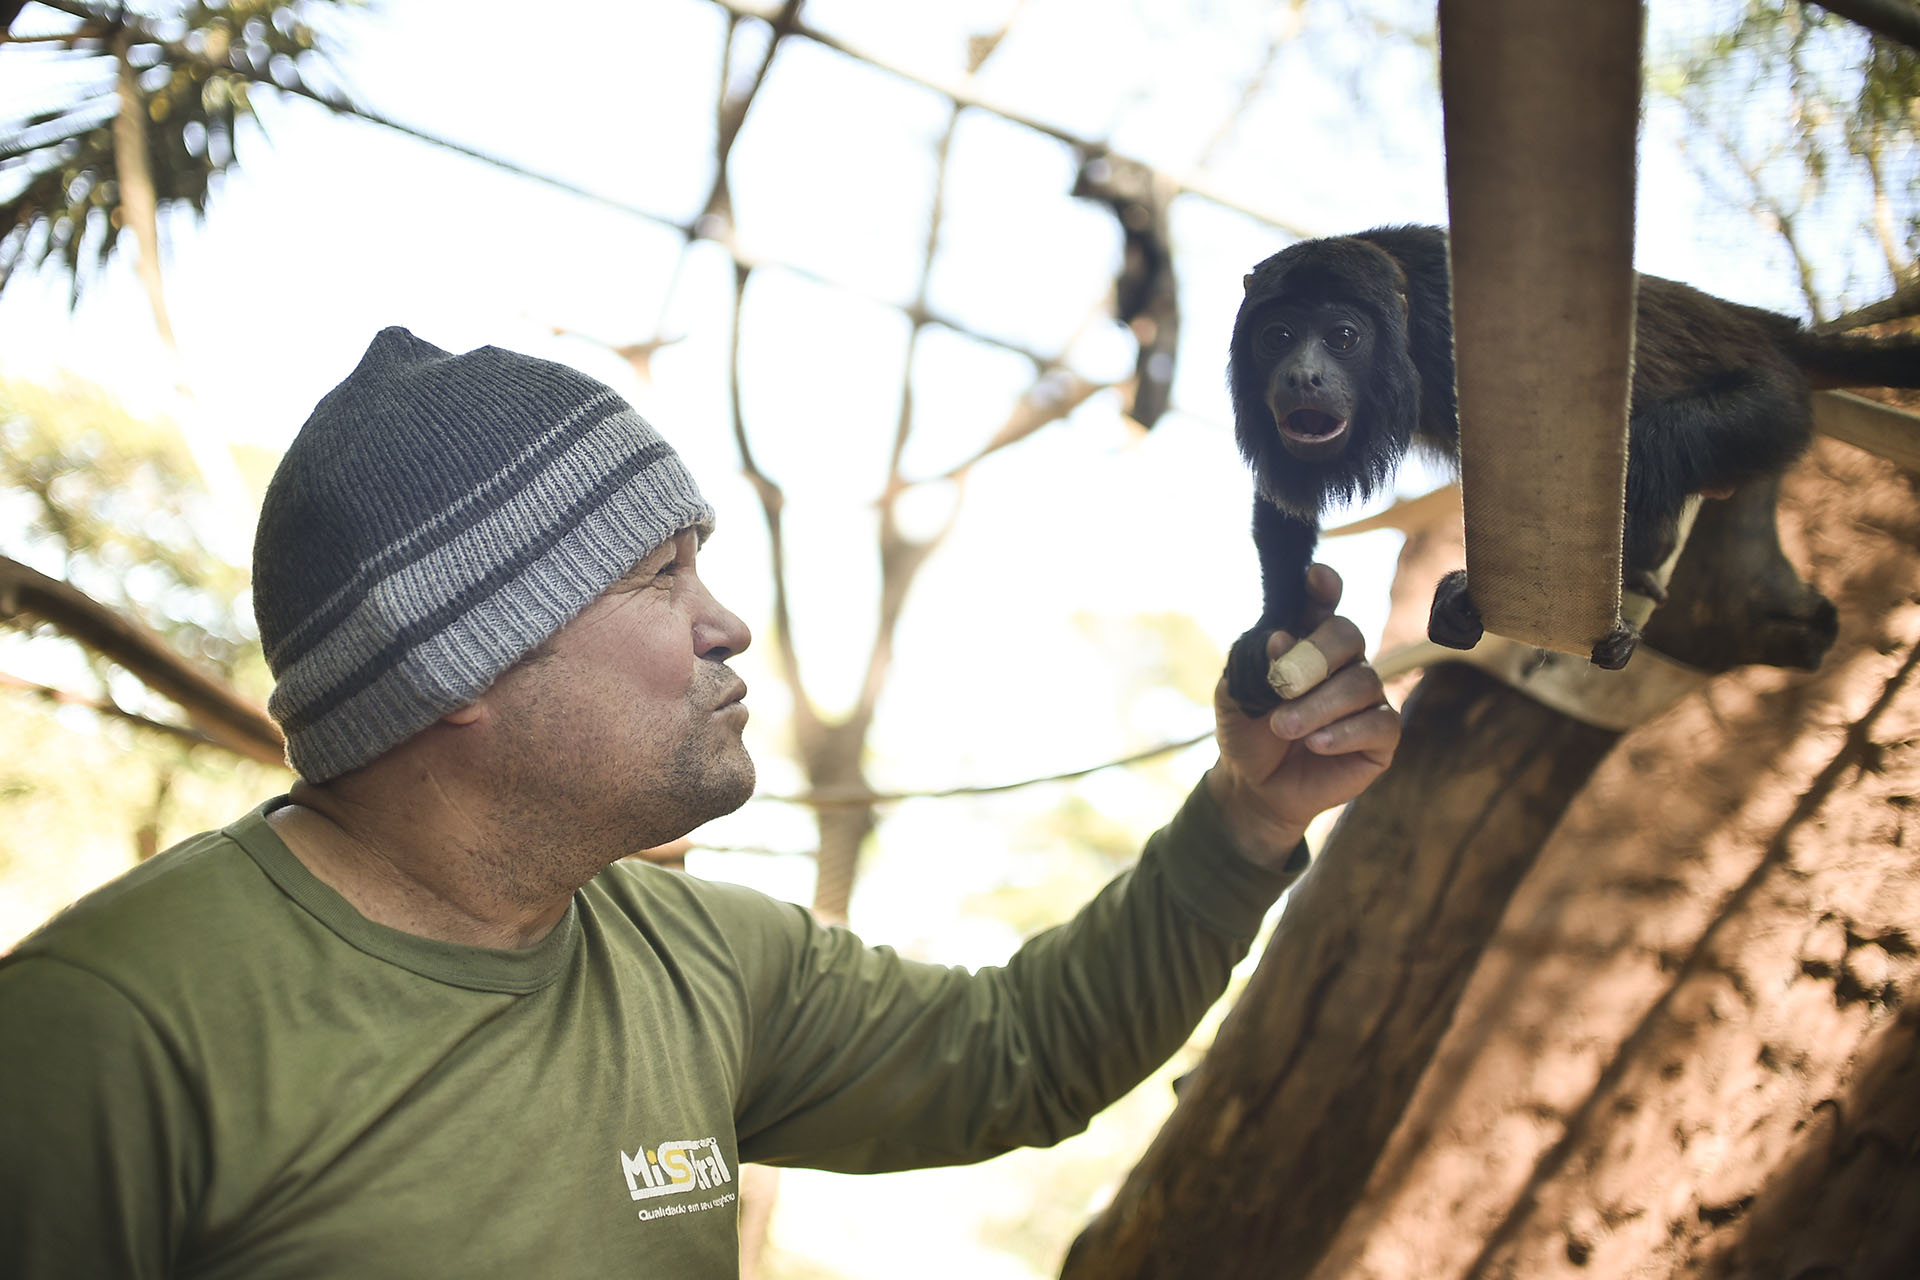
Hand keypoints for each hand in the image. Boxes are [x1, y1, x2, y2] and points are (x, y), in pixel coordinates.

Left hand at [1206, 564, 1399, 866]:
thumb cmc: (1248, 730)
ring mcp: (1366, 697)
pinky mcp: (1381, 737)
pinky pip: (1378, 723)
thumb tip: (1281, 638)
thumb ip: (1254, 662)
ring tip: (1282, 727)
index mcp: (1306, 641)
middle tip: (1281, 686)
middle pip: (1348, 635)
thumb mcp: (1234, 693)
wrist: (1254, 785)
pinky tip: (1315, 744)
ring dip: (1317, 705)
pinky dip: (1342, 732)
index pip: (1321, 604)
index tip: (1315, 577)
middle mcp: (1343, 662)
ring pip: (1361, 683)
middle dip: (1315, 656)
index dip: (1323, 588)